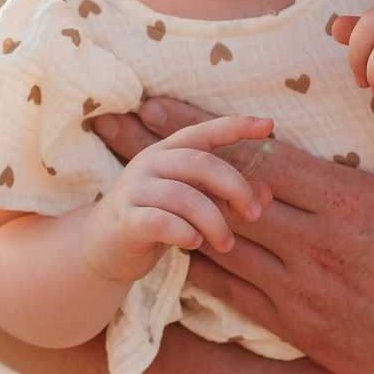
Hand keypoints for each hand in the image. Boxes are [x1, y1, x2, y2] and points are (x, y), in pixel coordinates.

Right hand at [85, 115, 273, 283]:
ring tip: (226, 244)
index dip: (235, 125)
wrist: (105, 248)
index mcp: (169, 152)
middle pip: (202, 163)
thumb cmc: (158, 220)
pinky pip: (161, 221)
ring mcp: (134, 189)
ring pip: (185, 197)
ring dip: (214, 222)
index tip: (268, 124)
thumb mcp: (196, 206)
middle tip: (255, 215)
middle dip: (235, 188)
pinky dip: (184, 233)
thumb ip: (228, 198)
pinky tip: (194, 244)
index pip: (205, 132)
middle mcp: (150, 162)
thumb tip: (267, 195)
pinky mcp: (125, 219)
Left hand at [95, 93, 373, 373]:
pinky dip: (190, 266)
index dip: (201, 129)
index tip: (156, 103)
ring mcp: (301, 293)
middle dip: (161, 157)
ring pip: (214, 241)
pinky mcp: (297, 328)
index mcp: (353, 205)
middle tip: (109, 129)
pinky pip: (229, 293)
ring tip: (116, 182)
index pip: (258, 158)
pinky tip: (159, 249)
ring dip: (161, 207)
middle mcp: (316, 248)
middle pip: (219, 192)